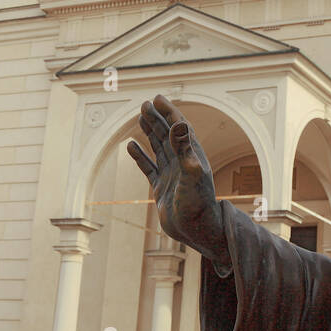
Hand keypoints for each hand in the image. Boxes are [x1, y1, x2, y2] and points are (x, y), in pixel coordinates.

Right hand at [127, 94, 230, 269]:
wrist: (197, 233)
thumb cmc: (199, 204)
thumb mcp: (192, 174)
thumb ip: (185, 149)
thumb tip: (179, 123)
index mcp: (192, 155)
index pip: (179, 127)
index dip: (169, 112)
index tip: (158, 98)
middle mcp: (182, 163)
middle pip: (167, 135)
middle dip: (157, 118)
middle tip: (144, 104)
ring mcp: (172, 175)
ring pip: (158, 148)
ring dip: (150, 133)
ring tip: (140, 118)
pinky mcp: (162, 189)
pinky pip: (149, 167)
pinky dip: (140, 156)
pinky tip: (130, 146)